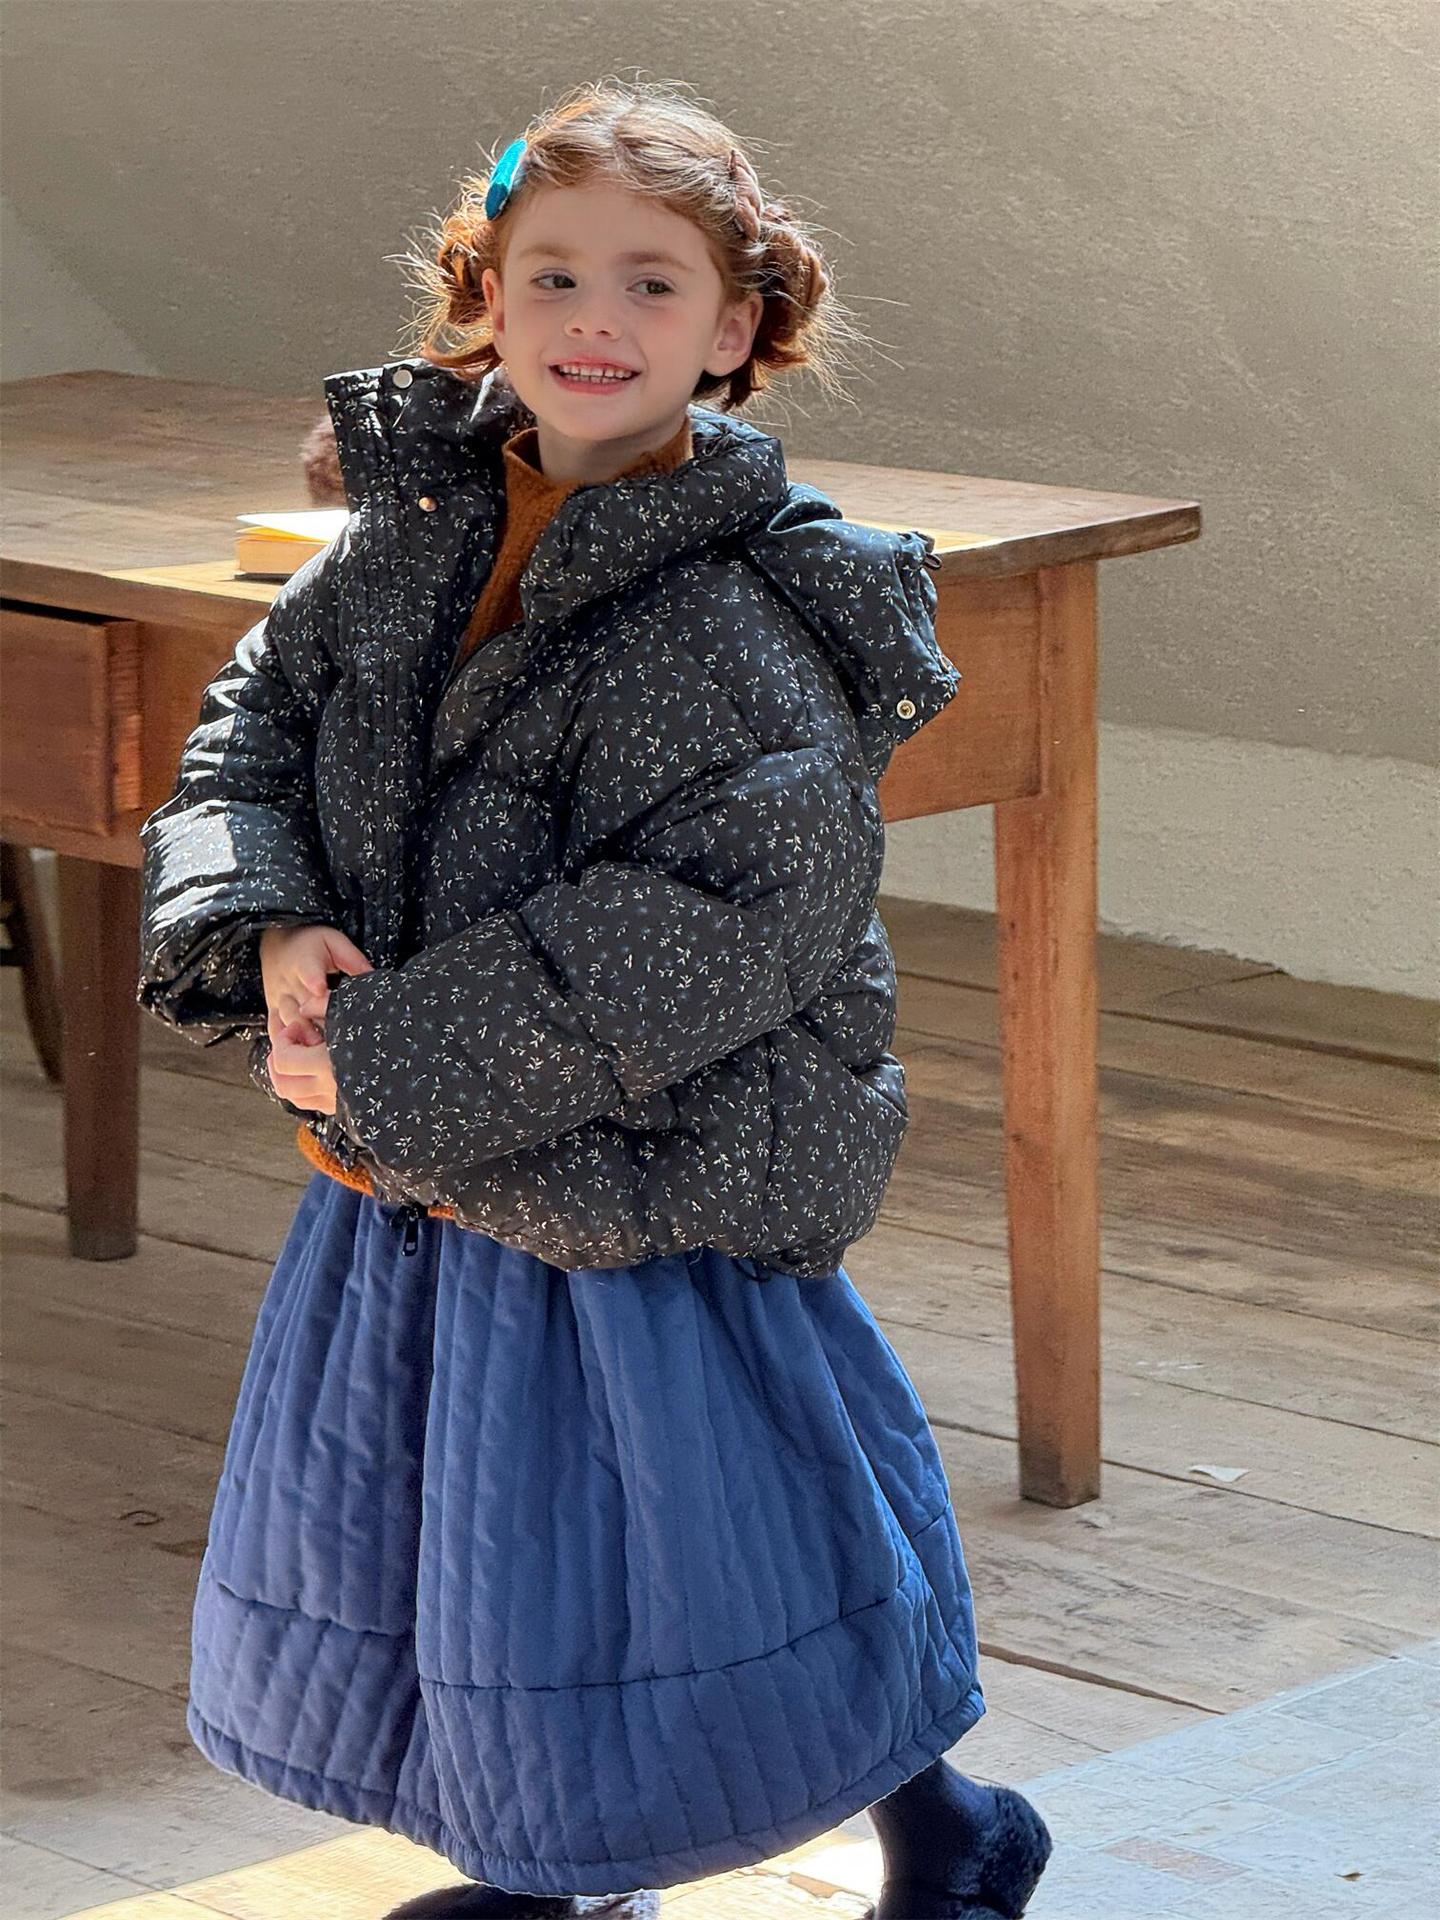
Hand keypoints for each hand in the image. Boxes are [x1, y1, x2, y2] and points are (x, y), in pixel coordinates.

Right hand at [259, 923, 372, 1114]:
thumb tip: (373, 976)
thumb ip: (351, 958)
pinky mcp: (273, 1012)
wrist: (274, 945)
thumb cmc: (311, 943)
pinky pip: (277, 1032)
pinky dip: (286, 1047)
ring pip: (288, 1022)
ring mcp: (279, 1000)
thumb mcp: (332, 940)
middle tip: (331, 1039)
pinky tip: (302, 1062)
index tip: (320, 988)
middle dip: (314, 1022)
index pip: (308, 970)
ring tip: (320, 1055)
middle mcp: (289, 984)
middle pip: (300, 1004)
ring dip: (303, 1038)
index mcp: (304, 961)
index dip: (313, 979)